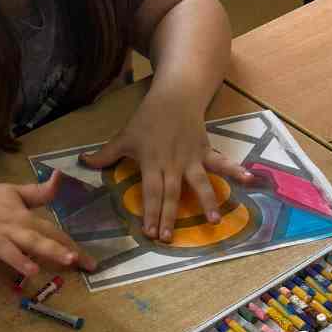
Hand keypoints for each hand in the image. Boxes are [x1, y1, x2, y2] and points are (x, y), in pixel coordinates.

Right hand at [0, 173, 95, 288]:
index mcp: (21, 216)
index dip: (69, 244)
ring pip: (4, 249)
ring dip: (17, 259)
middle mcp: (7, 228)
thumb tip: (59, 177)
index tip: (88, 261)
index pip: (49, 230)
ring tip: (32, 271)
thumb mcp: (14, 192)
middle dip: (51, 249)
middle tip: (70, 260)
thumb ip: (39, 192)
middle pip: (32, 239)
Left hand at [81, 90, 253, 242]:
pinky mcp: (206, 150)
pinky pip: (221, 162)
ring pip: (199, 182)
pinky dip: (236, 170)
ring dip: (207, 201)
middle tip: (168, 238)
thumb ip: (105, 154)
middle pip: (171, 193)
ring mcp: (192, 157)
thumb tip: (81, 162)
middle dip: (170, 216)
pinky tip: (249, 180)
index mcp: (152, 161)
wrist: (176, 93)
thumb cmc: (148, 117)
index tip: (150, 232)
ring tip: (215, 221)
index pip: (150, 191)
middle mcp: (173, 163)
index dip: (151, 212)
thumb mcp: (124, 135)